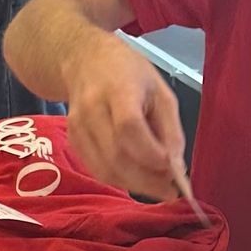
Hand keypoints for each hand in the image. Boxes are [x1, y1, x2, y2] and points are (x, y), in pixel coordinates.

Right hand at [66, 38, 185, 202]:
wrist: (85, 60)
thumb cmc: (128, 73)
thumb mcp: (161, 91)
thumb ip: (171, 129)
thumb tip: (176, 167)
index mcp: (118, 89)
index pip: (129, 128)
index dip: (151, 154)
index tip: (172, 168)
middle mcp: (92, 109)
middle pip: (116, 156)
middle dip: (146, 180)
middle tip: (169, 189)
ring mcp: (78, 127)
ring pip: (105, 170)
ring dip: (135, 185)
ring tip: (157, 187)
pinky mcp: (73, 141)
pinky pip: (97, 170)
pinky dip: (120, 181)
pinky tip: (138, 179)